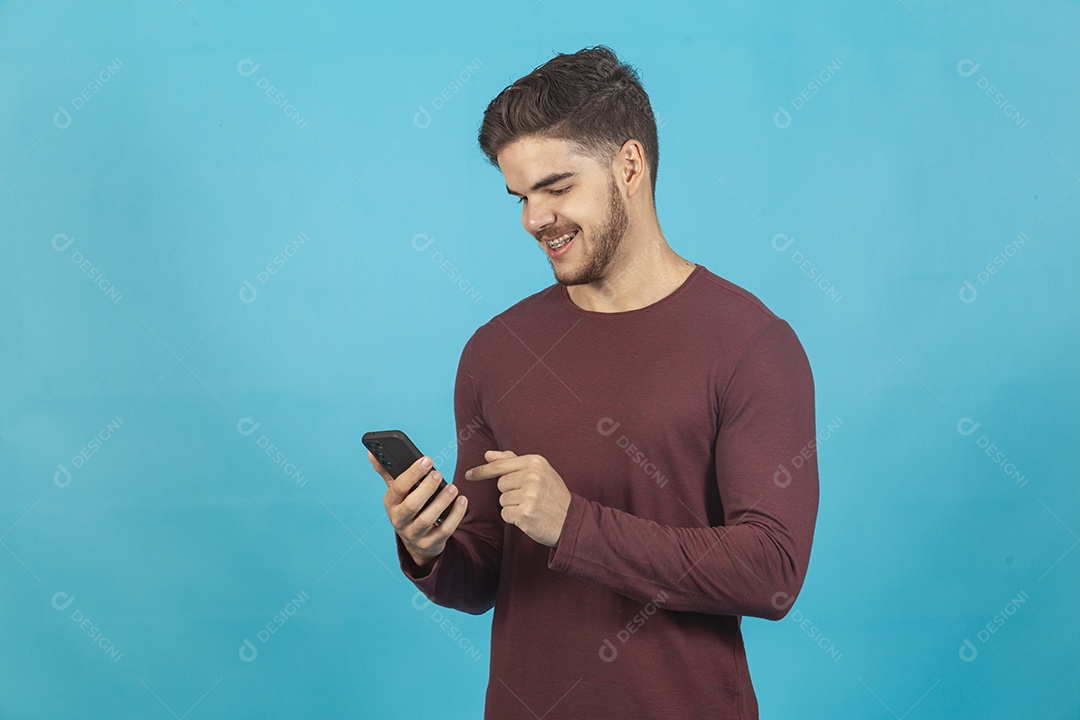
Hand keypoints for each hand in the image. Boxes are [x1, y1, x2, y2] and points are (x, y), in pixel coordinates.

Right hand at [368, 451, 466, 567]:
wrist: (416, 543)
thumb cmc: (408, 508)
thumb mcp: (397, 493)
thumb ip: (388, 472)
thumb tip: (372, 452)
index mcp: (391, 503)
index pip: (398, 488)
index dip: (412, 473)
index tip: (427, 460)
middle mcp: (399, 520)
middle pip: (411, 505)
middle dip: (426, 488)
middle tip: (438, 474)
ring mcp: (414, 534)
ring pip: (427, 519)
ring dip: (442, 502)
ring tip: (453, 488)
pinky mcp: (430, 544)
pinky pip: (444, 531)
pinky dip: (455, 515)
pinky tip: (462, 501)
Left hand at [464, 450, 569, 546]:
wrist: (570, 520)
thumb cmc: (552, 495)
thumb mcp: (539, 471)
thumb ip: (512, 461)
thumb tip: (488, 454)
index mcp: (535, 462)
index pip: (500, 465)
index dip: (482, 470)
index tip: (469, 475)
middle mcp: (532, 476)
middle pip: (500, 484)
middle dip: (510, 492)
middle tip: (529, 497)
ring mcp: (529, 494)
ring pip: (502, 500)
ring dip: (512, 506)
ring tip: (531, 506)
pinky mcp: (525, 513)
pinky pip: (506, 513)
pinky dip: (514, 517)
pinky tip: (529, 517)